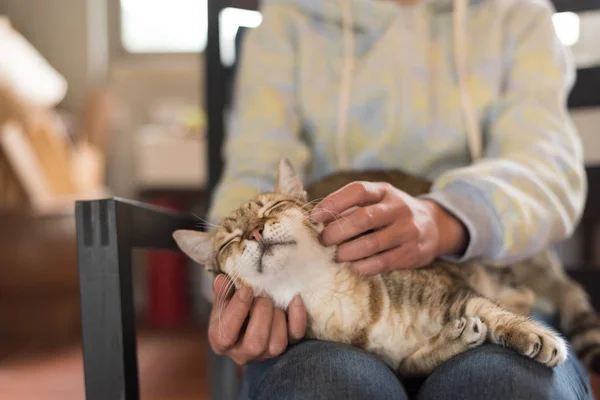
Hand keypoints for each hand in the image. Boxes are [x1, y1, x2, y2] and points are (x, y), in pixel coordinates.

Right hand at [208, 274, 306, 364]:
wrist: (249, 317)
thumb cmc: (233, 309)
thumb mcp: (224, 301)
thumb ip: (223, 292)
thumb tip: (222, 280)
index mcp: (221, 341)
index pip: (226, 334)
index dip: (237, 310)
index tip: (246, 289)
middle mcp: (243, 353)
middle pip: (255, 344)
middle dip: (261, 314)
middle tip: (262, 296)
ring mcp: (266, 353)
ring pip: (276, 345)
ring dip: (277, 318)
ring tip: (273, 302)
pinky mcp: (287, 347)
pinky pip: (296, 336)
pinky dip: (298, 316)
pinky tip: (295, 299)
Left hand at [310, 181, 466, 274]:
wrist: (434, 226)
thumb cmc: (391, 213)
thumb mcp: (377, 200)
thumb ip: (351, 206)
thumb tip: (318, 219)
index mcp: (384, 191)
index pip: (358, 191)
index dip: (333, 203)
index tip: (314, 216)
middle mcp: (398, 208)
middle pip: (363, 219)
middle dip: (337, 232)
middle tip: (323, 241)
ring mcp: (407, 231)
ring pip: (371, 244)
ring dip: (347, 252)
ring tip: (336, 255)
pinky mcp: (412, 253)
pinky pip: (383, 262)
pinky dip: (363, 266)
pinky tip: (353, 266)